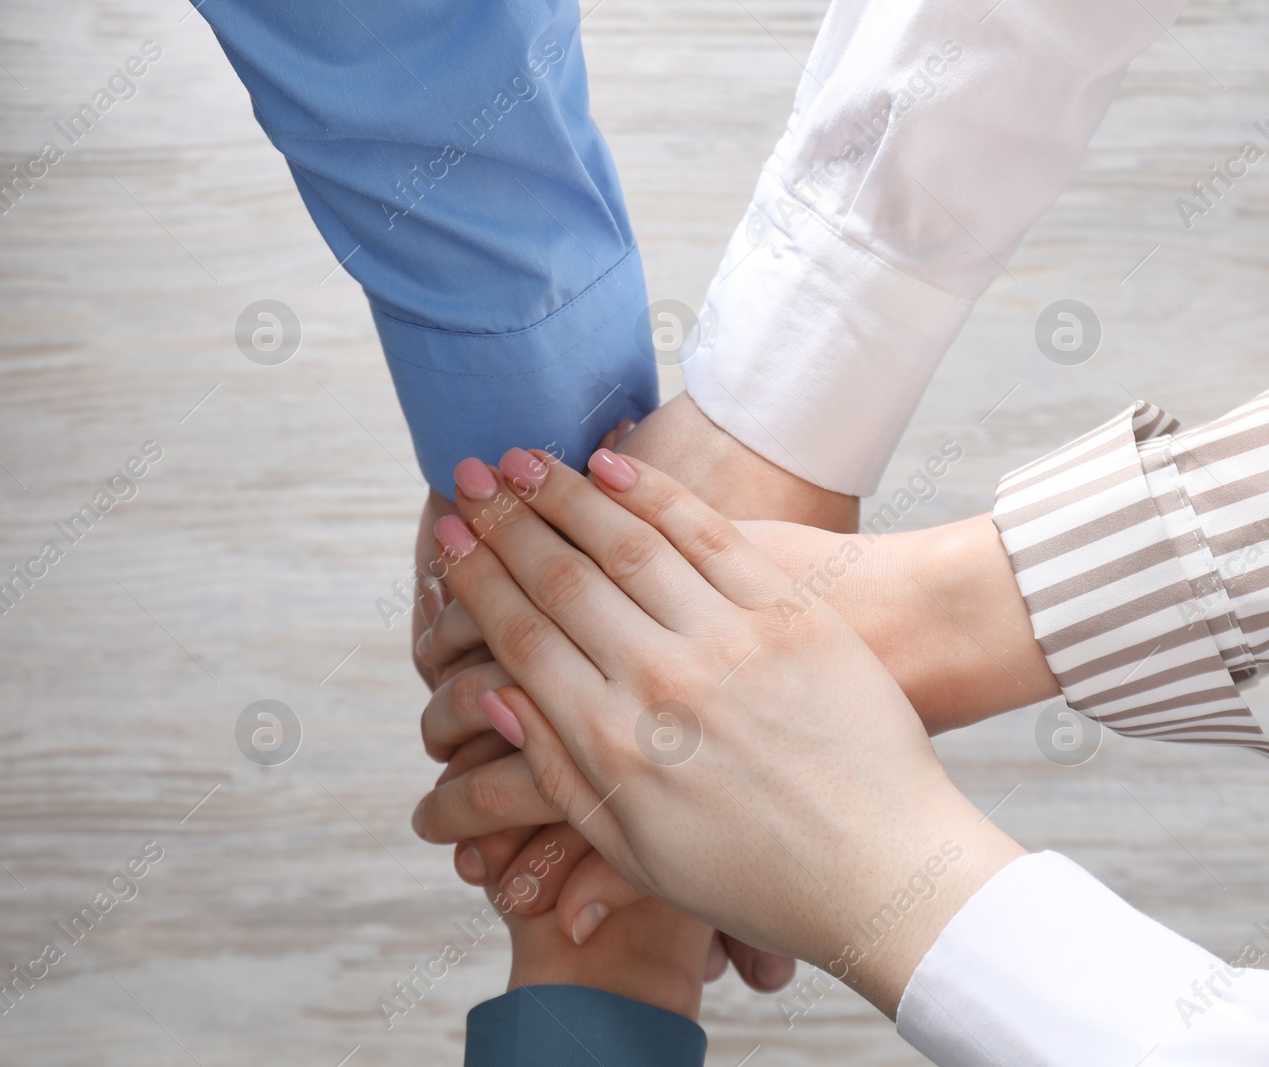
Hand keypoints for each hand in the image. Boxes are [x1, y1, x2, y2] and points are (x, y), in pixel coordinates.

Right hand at [416, 414, 800, 990]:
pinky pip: (709, 536)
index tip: (450, 538)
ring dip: (566, 493)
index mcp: (612, 746)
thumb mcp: (636, 851)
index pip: (520, 637)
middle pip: (561, 578)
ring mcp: (728, 642)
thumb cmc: (754, 874)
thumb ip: (558, 773)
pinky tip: (613, 466)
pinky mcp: (789, 614)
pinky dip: (656, 495)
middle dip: (505, 521)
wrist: (885, 868)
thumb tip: (498, 699)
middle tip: (471, 478)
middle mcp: (661, 684)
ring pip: (626, 545)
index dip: (477, 578)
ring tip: (525, 459)